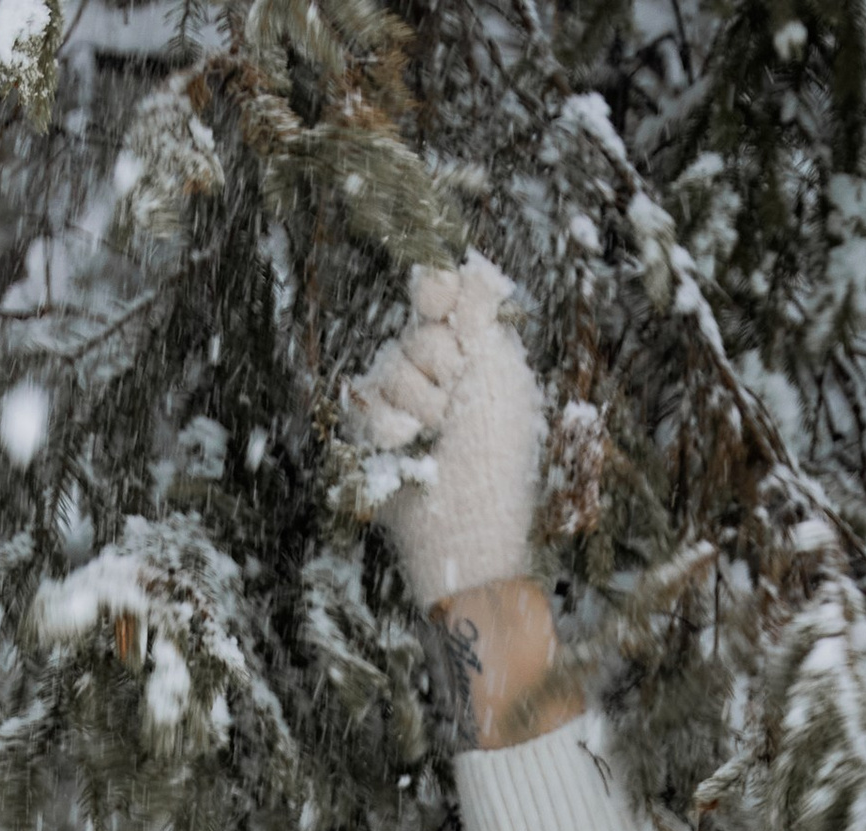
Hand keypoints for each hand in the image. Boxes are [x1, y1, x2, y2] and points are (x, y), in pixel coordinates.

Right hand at [348, 255, 544, 610]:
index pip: (442, 298)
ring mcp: (404, 408)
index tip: (437, 300)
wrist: (463, 531)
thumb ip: (483, 316)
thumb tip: (469, 263)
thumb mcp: (503, 378)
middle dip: (438, 364)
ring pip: (388, 366)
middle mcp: (440, 378)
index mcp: (479, 359)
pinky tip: (410, 450)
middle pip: (415, 329)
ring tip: (436, 437)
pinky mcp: (373, 439)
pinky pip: (362, 405)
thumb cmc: (496, 460)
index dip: (436, 293)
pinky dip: (388, 428)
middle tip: (459, 406)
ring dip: (417, 403)